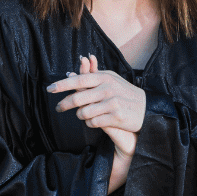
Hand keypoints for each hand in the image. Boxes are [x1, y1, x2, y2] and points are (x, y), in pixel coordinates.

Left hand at [48, 55, 141, 191]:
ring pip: (84, 113)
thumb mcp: (111, 80)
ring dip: (80, 116)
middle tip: (58, 108)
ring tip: (83, 115)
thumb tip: (71, 72)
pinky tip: (94, 121)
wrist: (146, 108)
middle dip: (64, 105)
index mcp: (104, 77)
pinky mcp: (116, 117)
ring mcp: (112, 103)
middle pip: (77, 99)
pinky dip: (90, 123)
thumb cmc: (124, 93)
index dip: (62, 85)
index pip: (79, 80)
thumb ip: (92, 76)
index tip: (50, 89)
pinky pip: (93, 123)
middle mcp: (108, 88)